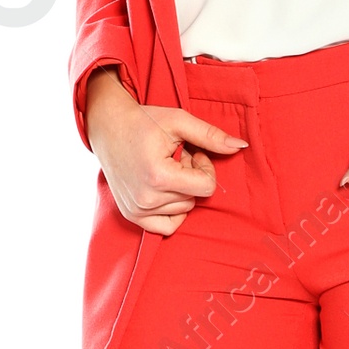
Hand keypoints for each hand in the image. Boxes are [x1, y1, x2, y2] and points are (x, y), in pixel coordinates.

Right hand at [85, 66, 247, 233]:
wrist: (107, 127)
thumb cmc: (144, 121)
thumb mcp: (180, 121)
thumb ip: (211, 136)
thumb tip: (242, 146)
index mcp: (158, 176)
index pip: (207, 187)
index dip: (205, 167)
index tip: (191, 152)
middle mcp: (146, 198)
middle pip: (195, 198)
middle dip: (191, 177)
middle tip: (174, 157)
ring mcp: (137, 210)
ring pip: (183, 210)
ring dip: (180, 190)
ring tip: (164, 168)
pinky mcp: (131, 216)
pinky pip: (167, 227)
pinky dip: (173, 211)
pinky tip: (165, 190)